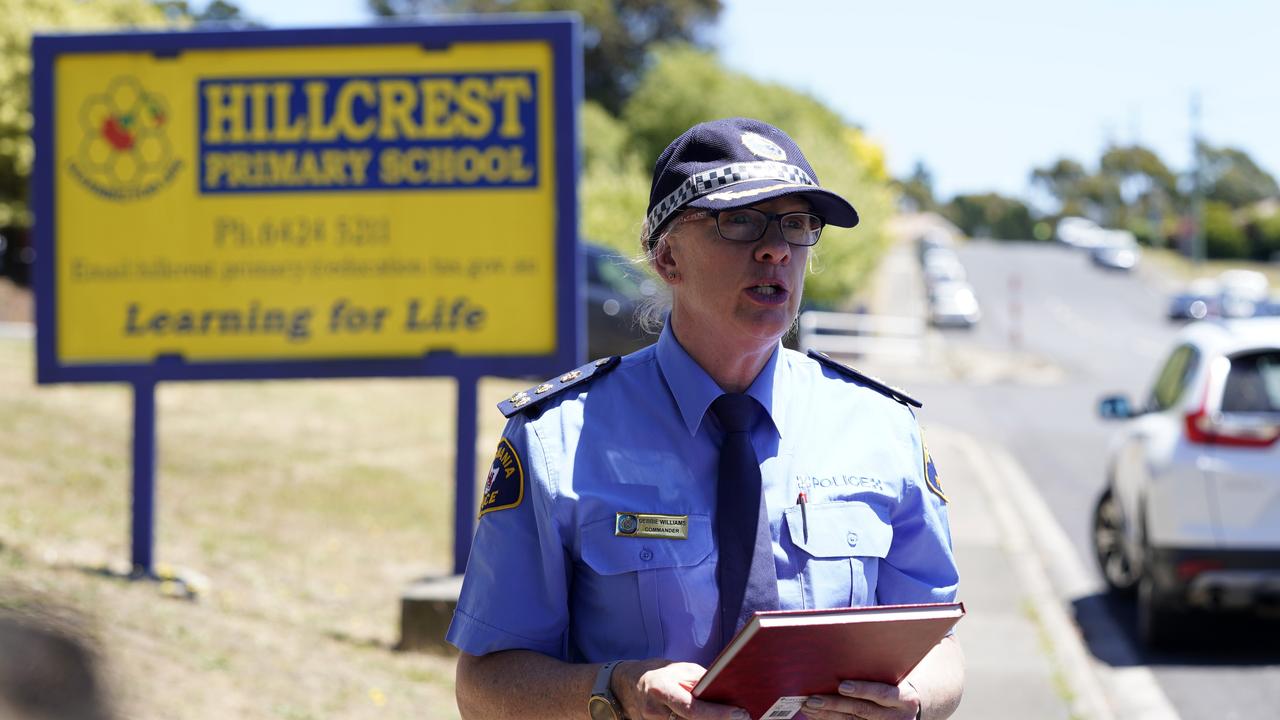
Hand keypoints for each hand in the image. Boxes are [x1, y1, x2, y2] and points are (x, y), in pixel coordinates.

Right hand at [612, 658, 748, 719]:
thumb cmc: (658, 674)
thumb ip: (700, 681)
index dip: (717, 713)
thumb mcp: (679, 670)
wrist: (627, 686)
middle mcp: (655, 712)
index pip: (691, 709)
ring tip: (731, 718)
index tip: (739, 713)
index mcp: (660, 690)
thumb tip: (727, 689)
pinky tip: (714, 719)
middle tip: (743, 718)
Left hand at [798, 679, 920, 719]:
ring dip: (827, 715)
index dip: (862, 690)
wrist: (907, 709)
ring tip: (808, 707)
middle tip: (814, 699)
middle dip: (836, 705)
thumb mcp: (895, 679)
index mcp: (904, 699)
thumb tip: (842, 657)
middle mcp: (896, 717)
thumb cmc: (895, 685)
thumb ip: (877, 671)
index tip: (842, 686)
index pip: (882, 694)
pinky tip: (816, 715)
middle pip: (863, 711)